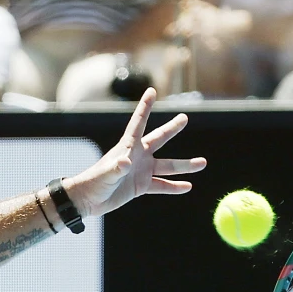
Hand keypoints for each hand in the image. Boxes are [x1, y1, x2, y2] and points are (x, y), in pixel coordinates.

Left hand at [62, 88, 207, 217]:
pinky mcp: (142, 186)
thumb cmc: (94, 183)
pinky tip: (188, 186)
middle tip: (184, 117)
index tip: (152, 91)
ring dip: (185, 165)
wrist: (88, 200)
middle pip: (159, 139)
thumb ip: (116, 168)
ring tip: (203, 163)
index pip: (139, 122)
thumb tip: (126, 162)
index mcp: (128, 147)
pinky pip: (162, 186)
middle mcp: (138, 155)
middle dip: (172, 128)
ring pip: (168, 166)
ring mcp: (142, 170)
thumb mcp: (106, 175)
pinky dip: (175, 187)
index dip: (145, 107)